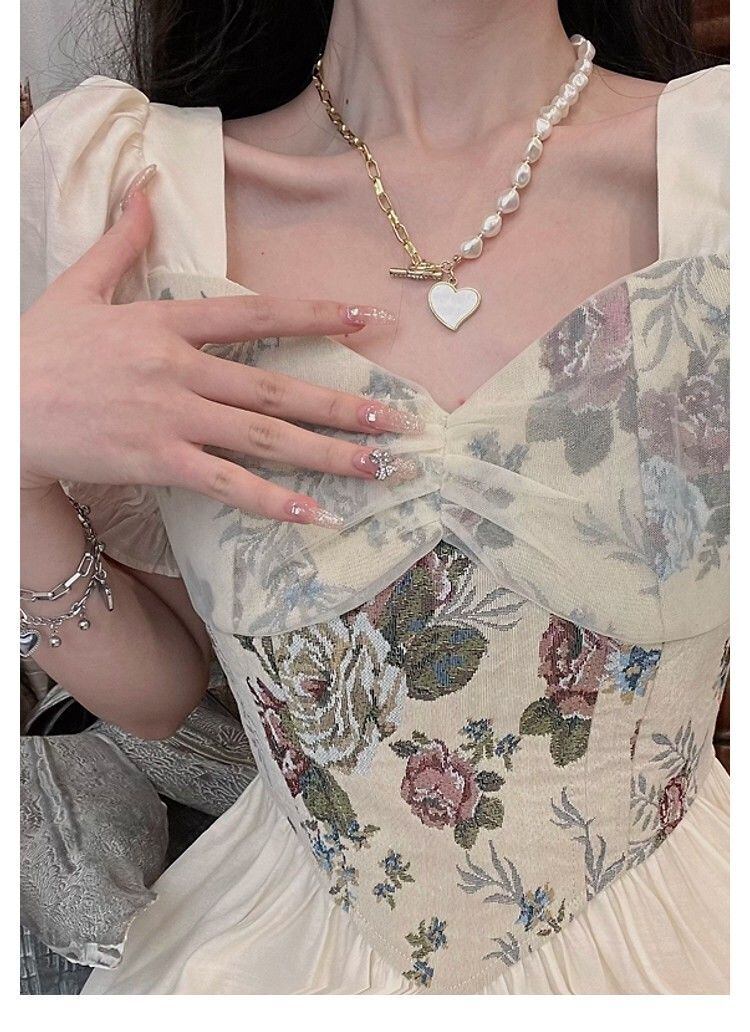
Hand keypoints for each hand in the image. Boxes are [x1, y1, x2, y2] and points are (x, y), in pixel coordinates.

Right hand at [21, 187, 414, 524]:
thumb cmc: (35, 350)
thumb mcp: (77, 285)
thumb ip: (121, 238)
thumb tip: (146, 184)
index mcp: (167, 323)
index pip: (257, 314)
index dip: (316, 315)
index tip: (368, 316)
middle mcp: (181, 370)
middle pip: (278, 385)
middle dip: (344, 404)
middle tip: (401, 420)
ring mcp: (171, 417)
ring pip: (264, 437)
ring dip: (327, 454)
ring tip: (379, 468)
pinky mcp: (156, 462)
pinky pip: (226, 484)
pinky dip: (273, 502)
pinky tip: (317, 515)